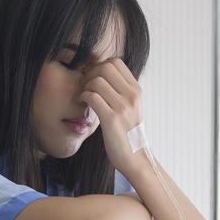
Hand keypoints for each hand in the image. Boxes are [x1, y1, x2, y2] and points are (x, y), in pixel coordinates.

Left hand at [79, 57, 144, 174]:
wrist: (134, 157)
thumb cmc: (128, 133)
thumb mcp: (131, 107)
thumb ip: (121, 90)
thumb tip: (102, 73)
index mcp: (136, 90)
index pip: (115, 62)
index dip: (99, 65)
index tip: (92, 77)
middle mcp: (132, 96)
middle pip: (105, 67)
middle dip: (90, 74)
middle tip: (85, 86)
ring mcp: (123, 107)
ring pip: (97, 81)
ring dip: (85, 87)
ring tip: (84, 96)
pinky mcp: (112, 119)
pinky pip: (92, 97)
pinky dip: (84, 98)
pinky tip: (83, 104)